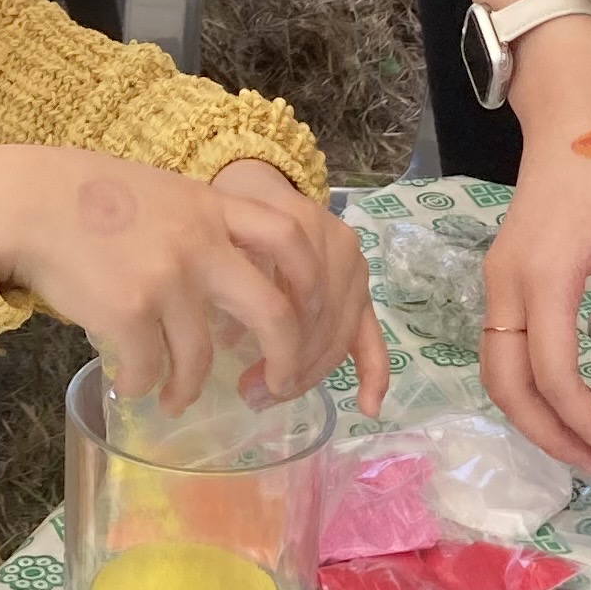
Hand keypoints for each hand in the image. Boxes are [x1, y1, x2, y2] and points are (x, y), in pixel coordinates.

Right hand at [0, 145, 364, 416]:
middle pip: (273, 312)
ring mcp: (166, 277)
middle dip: (288, 361)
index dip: (314, 282)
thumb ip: (204, 226)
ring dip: (190, 388)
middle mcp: (200, 241)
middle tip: (280, 386)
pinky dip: (143, 385)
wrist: (28, 201)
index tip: (311, 315)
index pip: (294, 237)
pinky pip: (149, 368)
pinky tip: (133, 385)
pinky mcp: (127, 311)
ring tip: (176, 398)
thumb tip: (235, 277)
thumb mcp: (164, 194)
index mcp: (213, 207)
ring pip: (202, 356)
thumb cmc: (89, 196)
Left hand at [211, 158, 393, 417]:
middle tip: (256, 396)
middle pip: (320, 325)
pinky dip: (373, 370)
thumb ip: (226, 278)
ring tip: (279, 393)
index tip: (245, 386)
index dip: (276, 354)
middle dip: (292, 369)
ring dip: (314, 373)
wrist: (255, 183)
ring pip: (340, 334)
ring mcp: (353, 262)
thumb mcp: (216, 237)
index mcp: (295, 229)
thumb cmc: (227, 216)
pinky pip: (371, 330)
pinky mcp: (362, 280)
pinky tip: (367, 406)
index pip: (295, 308)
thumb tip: (227, 338)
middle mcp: (334, 242)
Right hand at [473, 26, 590, 472]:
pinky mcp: (503, 275)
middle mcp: (506, 284)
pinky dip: (526, 386)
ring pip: (496, 370)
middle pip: (506, 385)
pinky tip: (565, 401)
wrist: (573, 108)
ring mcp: (497, 279)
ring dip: (532, 415)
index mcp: (543, 275)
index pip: (552, 373)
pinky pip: (501, 348)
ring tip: (582, 444)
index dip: (582, 421)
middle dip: (547, 435)